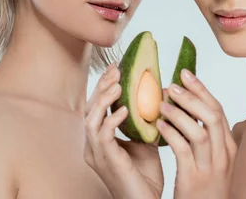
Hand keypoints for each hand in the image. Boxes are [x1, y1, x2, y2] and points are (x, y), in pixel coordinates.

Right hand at [84, 63, 162, 198]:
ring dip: (104, 100)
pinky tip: (125, 110)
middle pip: (89, 108)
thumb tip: (156, 96)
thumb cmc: (145, 177)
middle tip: (117, 70)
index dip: (104, 86)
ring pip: (90, 119)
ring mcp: (96, 154)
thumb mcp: (145, 142)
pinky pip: (103, 136)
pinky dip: (112, 120)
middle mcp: (92, 146)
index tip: (117, 68)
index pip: (96, 107)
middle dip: (102, 87)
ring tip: (119, 85)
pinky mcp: (106, 162)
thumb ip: (145, 122)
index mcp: (99, 140)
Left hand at [157, 69, 236, 198]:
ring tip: (161, 102)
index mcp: (229, 146)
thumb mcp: (214, 160)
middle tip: (172, 83)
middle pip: (212, 116)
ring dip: (180, 113)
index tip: (185, 73)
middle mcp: (224, 154)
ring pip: (199, 132)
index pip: (217, 110)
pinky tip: (159, 125)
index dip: (201, 89)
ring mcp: (210, 167)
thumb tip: (193, 108)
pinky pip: (183, 150)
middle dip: (192, 95)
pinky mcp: (193, 179)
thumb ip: (209, 136)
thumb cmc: (207, 187)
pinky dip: (171, 134)